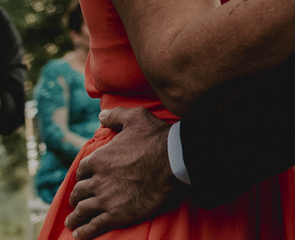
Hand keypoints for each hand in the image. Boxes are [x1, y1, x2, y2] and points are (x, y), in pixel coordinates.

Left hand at [65, 107, 179, 239]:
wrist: (174, 161)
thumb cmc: (156, 138)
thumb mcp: (136, 117)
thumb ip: (116, 115)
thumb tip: (101, 116)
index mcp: (99, 159)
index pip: (83, 170)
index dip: (83, 175)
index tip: (85, 179)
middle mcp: (98, 180)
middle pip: (79, 192)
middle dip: (76, 197)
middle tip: (76, 201)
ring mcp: (106, 199)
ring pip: (82, 211)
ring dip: (75, 217)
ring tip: (72, 222)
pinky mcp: (117, 215)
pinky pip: (93, 226)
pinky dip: (83, 232)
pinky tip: (79, 235)